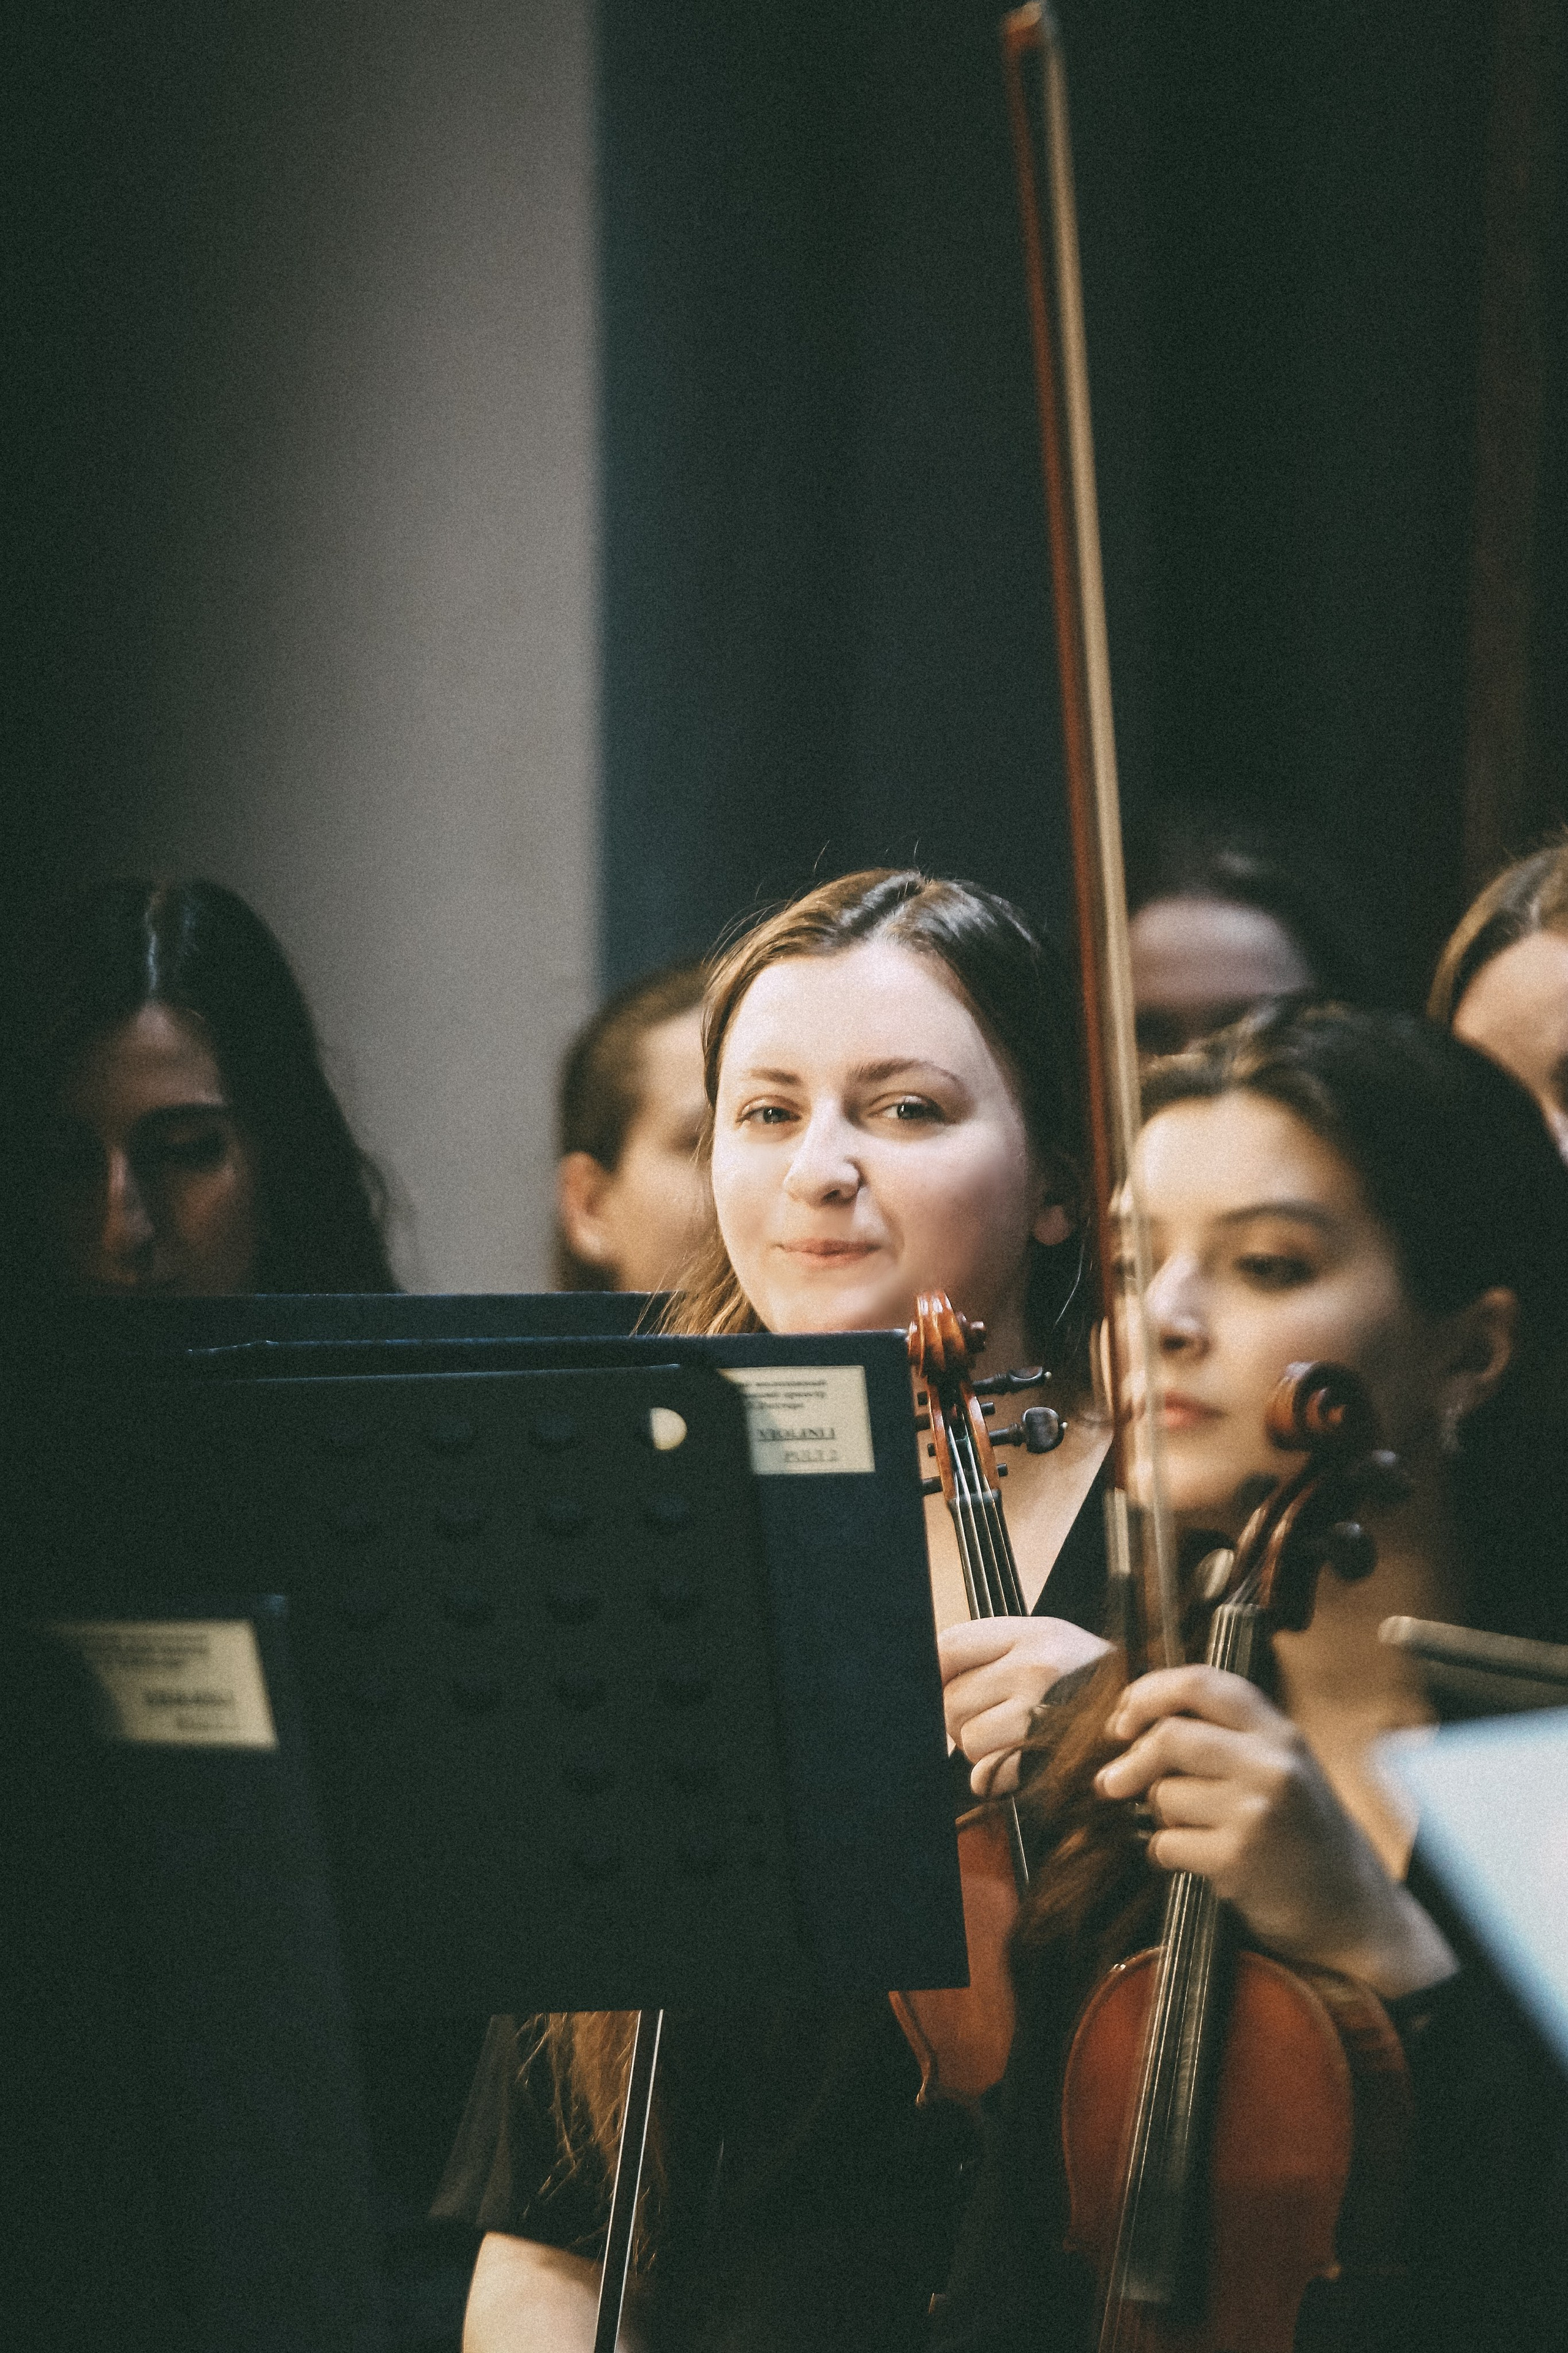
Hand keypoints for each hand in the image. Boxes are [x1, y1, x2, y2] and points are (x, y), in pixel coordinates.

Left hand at [940, 1616, 1110, 1795]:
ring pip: (966, 1740)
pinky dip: (993, 1776)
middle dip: (961, 1717)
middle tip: (992, 1716)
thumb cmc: (1091, 1680)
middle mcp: (1035, 1667)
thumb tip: (934, 1675)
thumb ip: (993, 1652)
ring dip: (980, 1748)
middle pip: (951, 1699)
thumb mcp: (1048, 1642)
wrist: (1153, 1715)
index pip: (949, 1647)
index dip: (936, 1671)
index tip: (944, 1684)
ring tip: (1013, 1737)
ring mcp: (1042, 1712)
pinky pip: (988, 1773)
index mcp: (1031, 1633)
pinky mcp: (1047, 1757)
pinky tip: (1019, 1761)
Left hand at [1095, 1667, 1455, 1998]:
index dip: (1149, 1693)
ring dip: (1164, 1818)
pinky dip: (1169, 1855)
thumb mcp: (1285, 1769)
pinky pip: (1167, 1844)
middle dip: (1131, 1762)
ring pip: (1164, 1795)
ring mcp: (1255, 1811)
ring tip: (1200, 1834)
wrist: (1354, 1912)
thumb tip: (1136, 1725)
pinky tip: (1201, 1862)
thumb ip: (1228, 1738)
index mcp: (1281, 1733)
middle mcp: (1271, 1764)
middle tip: (1112, 1782)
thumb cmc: (1307, 1837)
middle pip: (1169, 1737)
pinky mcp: (1237, 1859)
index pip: (1202, 1684)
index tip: (1122, 1717)